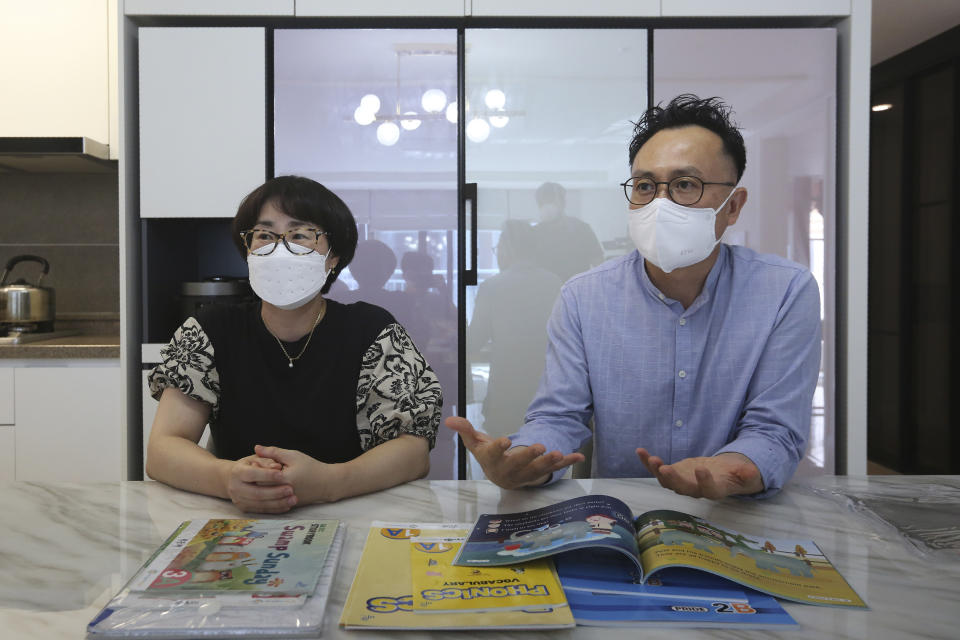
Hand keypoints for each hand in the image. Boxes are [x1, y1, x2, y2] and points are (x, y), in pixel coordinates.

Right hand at [222, 454, 296, 513]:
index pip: (252, 474)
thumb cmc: (251, 465)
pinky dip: (275, 509)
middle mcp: (235, 487)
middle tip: (291, 489)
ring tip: (293, 499)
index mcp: (237, 471)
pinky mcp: (245, 508)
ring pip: (260, 504)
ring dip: (278, 503)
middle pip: (256, 492)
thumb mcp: (257, 458)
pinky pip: (261, 510)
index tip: (282, 474)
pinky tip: (287, 505)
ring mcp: (239, 500)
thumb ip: (267, 460)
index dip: (267, 475)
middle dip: (275, 492)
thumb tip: (277, 466)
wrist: (235, 478)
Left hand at [255, 444, 343, 503]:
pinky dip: (267, 495)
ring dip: (260, 488)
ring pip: (264, 497)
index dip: (255, 469)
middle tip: (253, 470)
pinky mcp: (287, 505)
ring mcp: (284, 501)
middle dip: (255, 479)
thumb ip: (273, 452)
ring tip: (260, 479)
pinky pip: (272, 502)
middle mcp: (282, 493)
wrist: (327, 483)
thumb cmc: (311, 467)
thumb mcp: (293, 456)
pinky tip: (267, 488)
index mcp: (283, 479)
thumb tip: (256, 448)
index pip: (260, 476)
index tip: (253, 461)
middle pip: (259, 488)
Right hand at [445, 416, 582, 489]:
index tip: (505, 440)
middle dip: (530, 456)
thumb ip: (465, 430)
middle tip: (540, 446)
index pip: (495, 454)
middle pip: (519, 465)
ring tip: (558, 453)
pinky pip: (554, 470)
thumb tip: (450, 419)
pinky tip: (578, 456)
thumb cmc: (488, 456)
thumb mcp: (475, 443)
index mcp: (493, 461)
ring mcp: (526, 474)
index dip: (499, 448)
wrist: (501, 477)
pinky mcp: (540, 474)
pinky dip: (567, 463)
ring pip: (538, 470)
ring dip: (549, 463)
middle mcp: (510, 471)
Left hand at [636, 449, 763, 498]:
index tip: (701, 469)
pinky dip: (648, 462)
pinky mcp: (674, 474)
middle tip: (665, 468)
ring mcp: (682, 482)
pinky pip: (658, 469)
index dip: (705, 482)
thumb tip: (750, 471)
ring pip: (667, 481)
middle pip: (683, 489)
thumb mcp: (746, 473)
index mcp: (715, 490)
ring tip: (650, 458)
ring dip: (657, 471)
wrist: (723, 473)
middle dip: (673, 480)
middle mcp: (696, 490)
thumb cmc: (736, 474)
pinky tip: (640, 451)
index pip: (709, 490)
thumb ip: (747, 473)